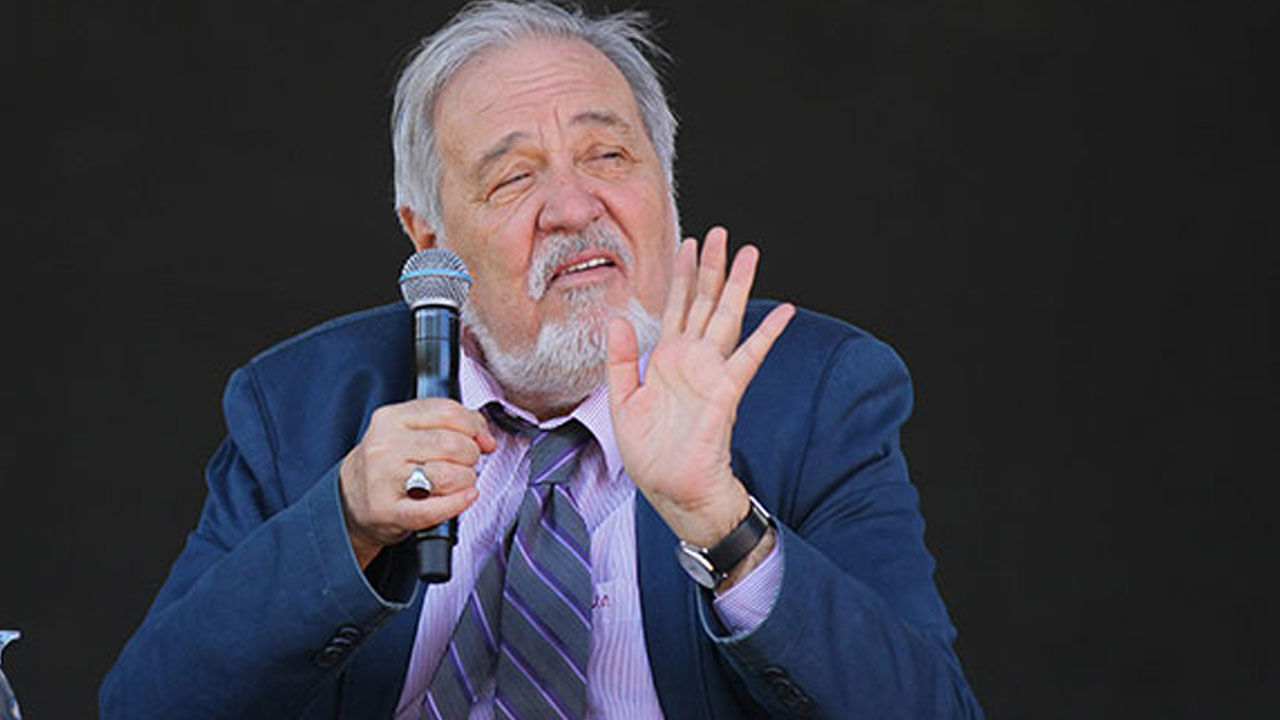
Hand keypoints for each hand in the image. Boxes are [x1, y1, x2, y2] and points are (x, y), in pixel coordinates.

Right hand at [338, 399, 495, 567]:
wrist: (349, 500)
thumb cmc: (387, 464)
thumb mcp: (409, 432)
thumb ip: (449, 424)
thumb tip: (485, 438)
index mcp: (391, 418)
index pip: (447, 411)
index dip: (474, 426)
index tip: (481, 439)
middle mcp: (385, 446)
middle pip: (451, 443)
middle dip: (471, 455)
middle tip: (468, 463)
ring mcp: (384, 479)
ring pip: (447, 474)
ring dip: (466, 479)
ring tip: (462, 481)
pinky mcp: (388, 511)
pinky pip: (434, 509)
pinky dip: (458, 503)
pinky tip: (465, 497)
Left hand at [606, 226, 793, 547]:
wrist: (673, 492)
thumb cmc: (651, 456)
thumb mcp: (621, 403)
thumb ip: (620, 361)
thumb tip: (620, 319)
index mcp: (666, 360)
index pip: (677, 307)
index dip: (683, 275)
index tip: (689, 243)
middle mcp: (692, 360)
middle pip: (706, 302)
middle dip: (713, 266)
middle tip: (721, 232)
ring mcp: (711, 372)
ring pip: (727, 317)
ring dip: (739, 284)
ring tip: (750, 252)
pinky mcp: (725, 392)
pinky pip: (749, 356)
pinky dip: (768, 333)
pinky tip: (784, 310)